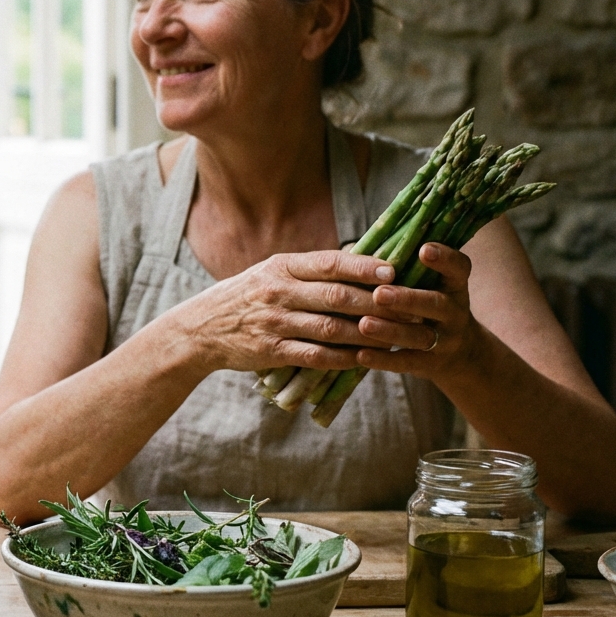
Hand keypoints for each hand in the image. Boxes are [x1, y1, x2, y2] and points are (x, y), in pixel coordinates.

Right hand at [172, 249, 399, 373]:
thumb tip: (362, 257)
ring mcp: (275, 323)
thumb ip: (312, 269)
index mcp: (282, 267)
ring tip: (401, 337)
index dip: (364, 267)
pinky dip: (344, 358)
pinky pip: (316, 356)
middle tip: (414, 309)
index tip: (395, 272)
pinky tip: (367, 359)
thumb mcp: (272, 273)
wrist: (201, 329)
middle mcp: (279, 292)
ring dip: (370, 334)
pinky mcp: (271, 352)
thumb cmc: (246, 297)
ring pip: (332, 329)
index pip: (330, 263)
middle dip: (380, 304)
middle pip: (338, 296)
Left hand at [354, 243, 483, 378]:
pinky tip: (361, 355)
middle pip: (436, 304)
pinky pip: (407, 362)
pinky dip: (384, 360)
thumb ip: (400, 267)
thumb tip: (356, 247)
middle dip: (407, 298)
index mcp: (454, 285)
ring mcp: (446, 340)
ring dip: (391, 330)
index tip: (424, 249)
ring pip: (419, 335)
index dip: (445, 258)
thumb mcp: (425, 285)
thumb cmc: (426, 305)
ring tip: (364, 325)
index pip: (459, 268)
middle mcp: (455, 311)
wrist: (458, 354)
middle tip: (379, 294)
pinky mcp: (431, 364)